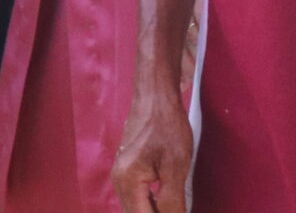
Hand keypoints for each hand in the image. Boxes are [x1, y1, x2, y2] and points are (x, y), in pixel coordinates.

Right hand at [112, 71, 193, 211]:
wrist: (155, 95)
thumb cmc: (167, 127)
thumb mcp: (175, 168)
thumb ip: (172, 202)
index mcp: (127, 183)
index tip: (177, 211)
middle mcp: (118, 182)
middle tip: (177, 208)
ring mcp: (120, 174)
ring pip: (135, 207)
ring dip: (153, 210)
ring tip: (174, 206)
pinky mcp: (127, 168)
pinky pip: (136, 196)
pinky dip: (150, 203)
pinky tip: (165, 201)